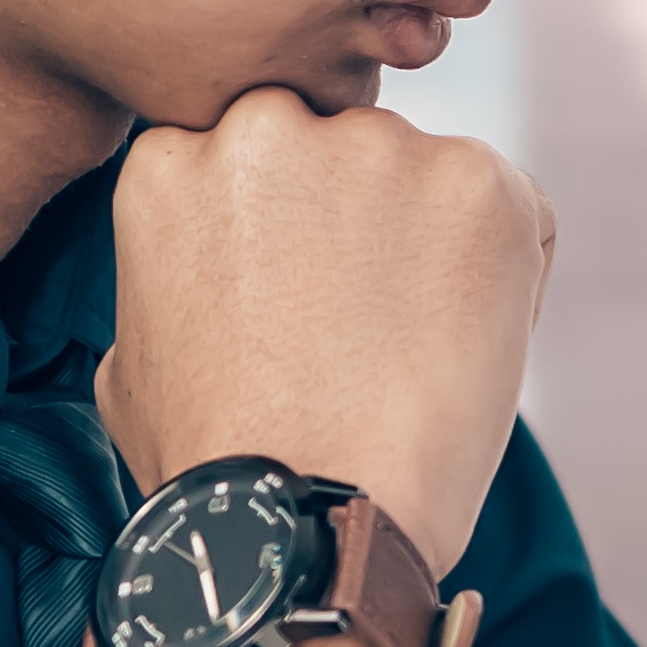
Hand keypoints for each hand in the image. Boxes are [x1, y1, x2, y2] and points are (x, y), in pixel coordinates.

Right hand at [91, 83, 551, 564]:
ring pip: (424, 175)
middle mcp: (270, 126)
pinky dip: (506, 270)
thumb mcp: (134, 356)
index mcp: (173, 160)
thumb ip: (173, 270)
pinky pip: (512, 209)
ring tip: (412, 350)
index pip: (253, 155)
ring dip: (431, 241)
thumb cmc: (217, 464)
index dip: (288, 226)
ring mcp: (377, 146)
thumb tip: (209, 265)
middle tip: (367, 323)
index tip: (303, 291)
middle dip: (358, 218)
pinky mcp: (476, 181)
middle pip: (338, 148)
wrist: (308, 521)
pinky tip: (466, 348)